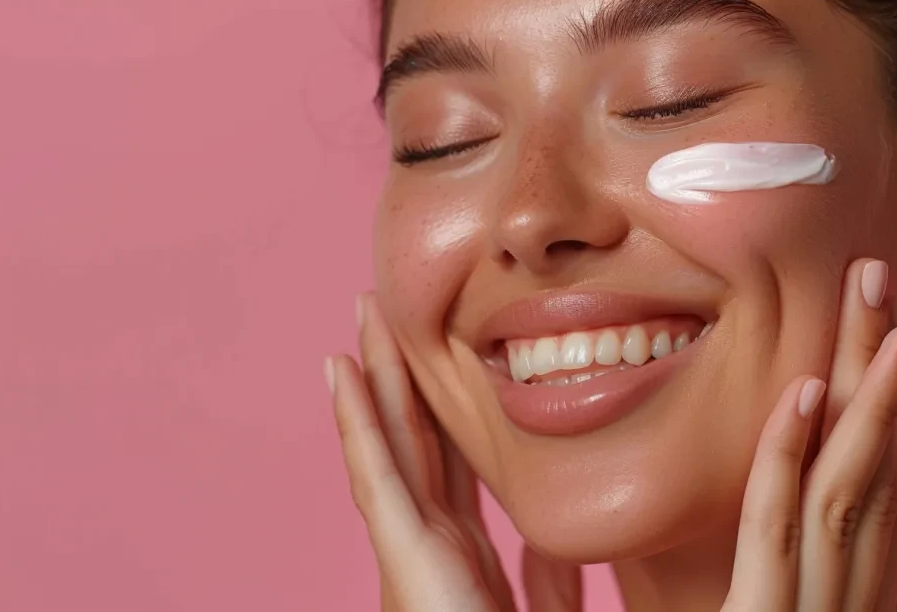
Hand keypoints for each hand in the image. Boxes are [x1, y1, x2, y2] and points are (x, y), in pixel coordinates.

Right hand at [327, 294, 582, 611]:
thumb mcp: (545, 611)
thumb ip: (548, 576)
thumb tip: (557, 542)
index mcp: (464, 550)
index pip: (448, 459)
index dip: (437, 407)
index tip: (435, 357)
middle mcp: (431, 540)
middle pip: (413, 436)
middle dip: (399, 374)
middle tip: (387, 313)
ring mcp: (410, 545)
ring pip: (387, 440)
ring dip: (371, 377)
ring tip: (360, 319)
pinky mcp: (404, 555)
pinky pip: (374, 472)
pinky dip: (354, 418)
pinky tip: (339, 369)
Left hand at [723, 258, 896, 610]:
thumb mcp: (780, 605)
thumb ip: (782, 553)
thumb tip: (785, 475)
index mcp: (858, 579)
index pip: (884, 472)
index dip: (892, 390)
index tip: (891, 314)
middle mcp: (853, 586)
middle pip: (877, 460)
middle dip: (882, 365)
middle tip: (879, 274)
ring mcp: (817, 605)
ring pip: (847, 480)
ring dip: (866, 391)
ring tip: (876, 306)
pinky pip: (776, 527)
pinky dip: (790, 456)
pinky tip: (801, 390)